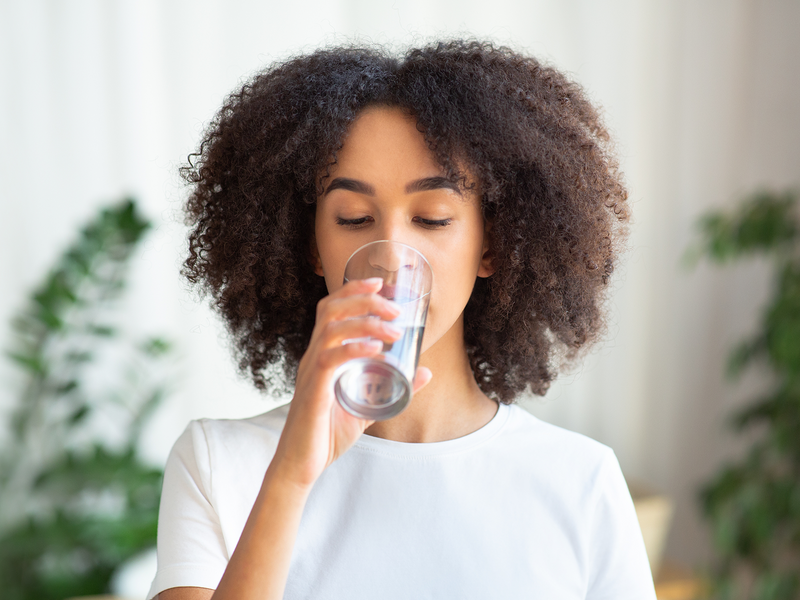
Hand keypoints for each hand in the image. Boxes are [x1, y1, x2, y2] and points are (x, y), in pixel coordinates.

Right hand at [270, 278, 431, 489]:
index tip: (381, 283)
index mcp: (322, 354)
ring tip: (393, 328)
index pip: (331, 309)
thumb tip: (425, 372)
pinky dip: (354, 349)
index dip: (353, 290)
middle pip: (330, 310)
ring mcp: (311, 372)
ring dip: (365, 322)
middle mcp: (313, 356)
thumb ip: (393, 388)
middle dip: (363, 299)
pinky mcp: (313, 391)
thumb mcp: (369, 406)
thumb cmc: (328, 433)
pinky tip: (376, 350)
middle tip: (394, 305)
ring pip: (331, 329)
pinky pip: (329, 360)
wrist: (301, 464)